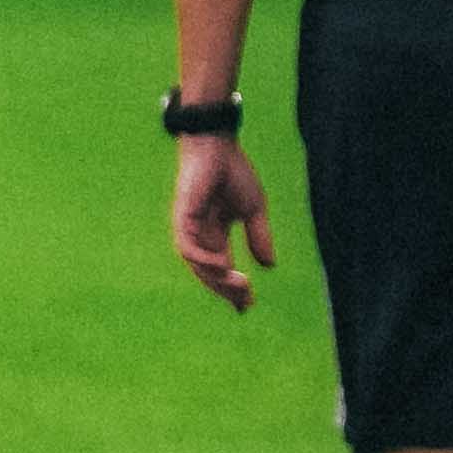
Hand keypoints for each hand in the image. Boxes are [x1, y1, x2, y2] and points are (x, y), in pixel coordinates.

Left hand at [172, 134, 274, 312]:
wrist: (217, 146)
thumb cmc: (233, 172)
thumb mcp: (253, 210)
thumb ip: (258, 237)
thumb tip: (269, 266)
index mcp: (215, 235)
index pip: (223, 270)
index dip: (234, 290)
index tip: (247, 307)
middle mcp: (200, 236)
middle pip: (210, 274)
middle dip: (227, 290)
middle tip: (245, 301)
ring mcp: (189, 229)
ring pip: (198, 266)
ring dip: (217, 280)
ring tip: (240, 285)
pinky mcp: (183, 219)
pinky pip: (188, 249)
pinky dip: (204, 261)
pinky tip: (223, 266)